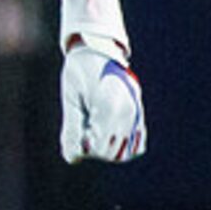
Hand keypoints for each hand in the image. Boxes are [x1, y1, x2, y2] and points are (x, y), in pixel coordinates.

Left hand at [61, 39, 146, 163]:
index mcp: (110, 105)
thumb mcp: (71, 99)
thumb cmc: (79, 71)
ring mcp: (137, 112)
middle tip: (86, 129)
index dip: (85, 148)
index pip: (100, 148)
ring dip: (109, 149)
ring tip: (96, 129)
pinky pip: (137, 143)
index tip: (79, 131)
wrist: (96, 50)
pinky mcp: (139, 113)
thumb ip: (72, 129)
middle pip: (114, 154)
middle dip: (96, 149)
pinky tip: (108, 132)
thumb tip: (73, 159)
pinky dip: (123, 146)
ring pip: (127, 152)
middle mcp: (128, 111)